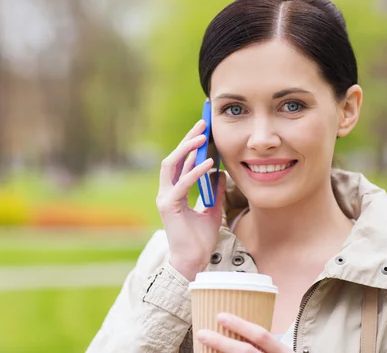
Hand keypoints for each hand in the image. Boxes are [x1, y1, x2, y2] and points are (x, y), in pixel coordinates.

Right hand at [156, 120, 226, 281]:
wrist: (193, 262)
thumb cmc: (200, 239)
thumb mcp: (212, 210)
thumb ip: (214, 191)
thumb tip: (221, 174)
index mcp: (174, 192)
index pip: (180, 162)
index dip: (191, 145)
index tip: (204, 130)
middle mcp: (167, 192)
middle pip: (173, 158)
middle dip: (187, 140)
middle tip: (202, 124)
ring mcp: (165, 198)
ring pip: (172, 165)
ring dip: (187, 149)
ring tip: (202, 137)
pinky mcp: (169, 206)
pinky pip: (182, 184)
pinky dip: (195, 172)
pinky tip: (209, 164)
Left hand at [197, 313, 291, 352]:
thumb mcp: (281, 352)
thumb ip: (265, 344)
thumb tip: (236, 328)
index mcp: (282, 352)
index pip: (261, 336)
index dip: (240, 325)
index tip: (220, 316)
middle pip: (245, 352)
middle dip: (221, 343)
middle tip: (201, 333)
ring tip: (202, 350)